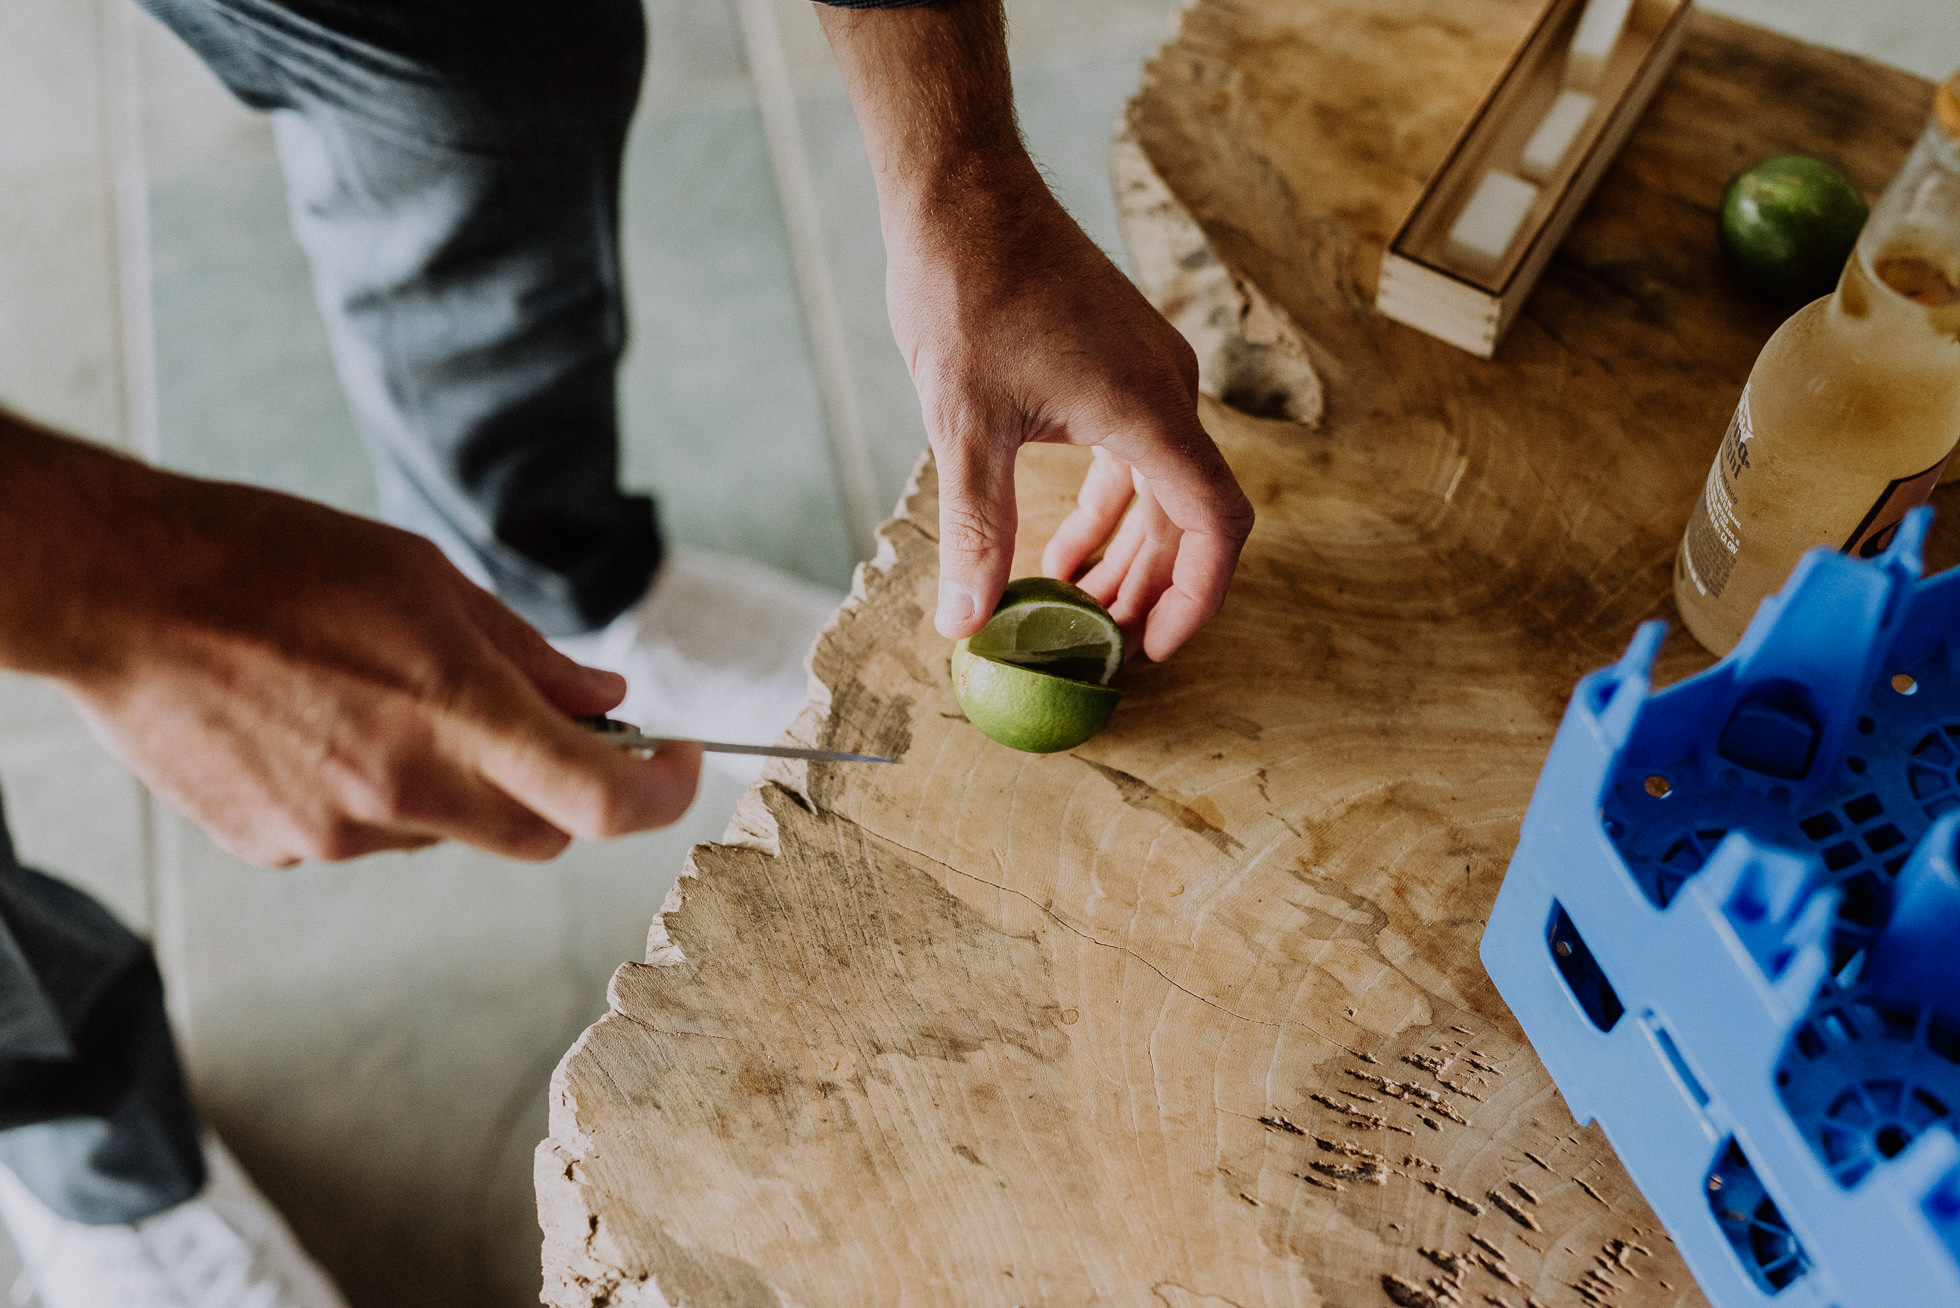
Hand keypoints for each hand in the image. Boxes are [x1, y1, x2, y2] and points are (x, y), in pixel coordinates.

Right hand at [0, 423, 698, 866]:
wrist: (120, 593)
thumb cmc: (275, 561)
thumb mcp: (424, 579)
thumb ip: (526, 653)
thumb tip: (604, 698)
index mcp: (455, 711)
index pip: (601, 800)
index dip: (662, 793)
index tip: (677, 761)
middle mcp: (406, 789)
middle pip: (542, 834)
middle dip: (567, 791)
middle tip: (546, 727)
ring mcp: (339, 833)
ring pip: (449, 832)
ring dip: (456, 783)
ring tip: (380, 696)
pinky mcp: (281, 849)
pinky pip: (368, 835)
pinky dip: (377, 793)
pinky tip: (320, 726)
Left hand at [818, 0, 1252, 661]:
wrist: (962, 191)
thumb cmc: (966, 291)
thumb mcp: (964, 423)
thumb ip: (977, 529)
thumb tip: (965, 625)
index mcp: (1147, 408)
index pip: (1214, 522)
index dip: (1197, 596)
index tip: (1152, 649)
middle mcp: (1164, 391)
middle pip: (1189, 517)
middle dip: (1153, 590)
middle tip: (1105, 650)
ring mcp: (1146, 374)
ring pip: (1161, 489)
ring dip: (1128, 555)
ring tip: (1080, 612)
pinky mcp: (1118, 363)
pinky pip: (1135, 455)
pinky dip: (1108, 509)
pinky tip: (1062, 548)